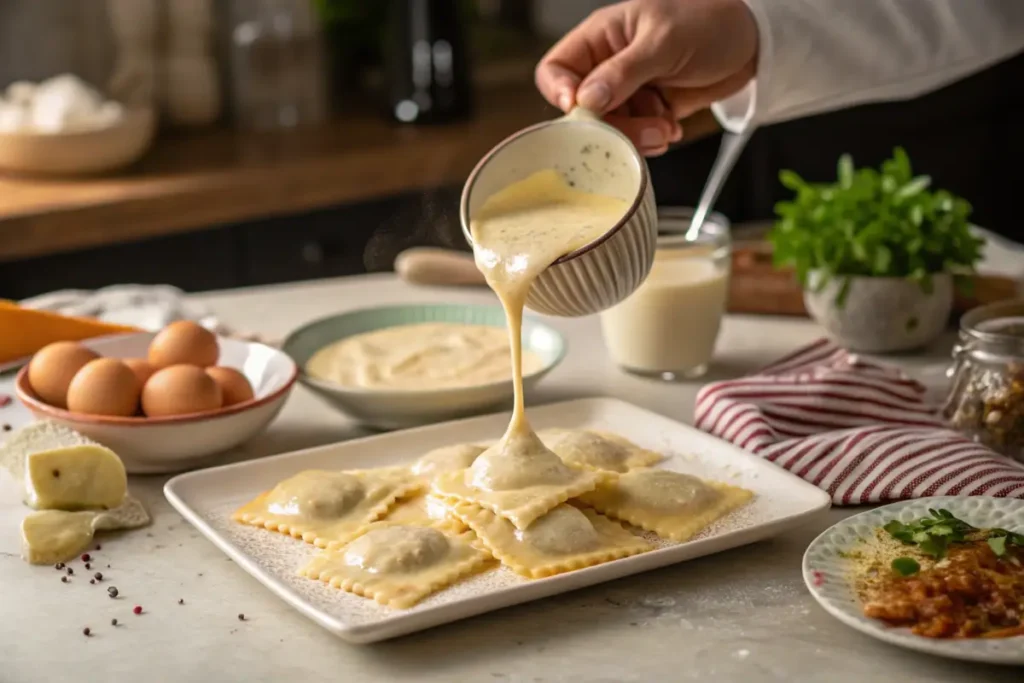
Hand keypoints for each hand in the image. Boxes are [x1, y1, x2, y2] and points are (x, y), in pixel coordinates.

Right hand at [535, 0, 758, 155]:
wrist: (754, 42)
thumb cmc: (709, 21)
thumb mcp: (664, 41)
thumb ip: (623, 71)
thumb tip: (585, 101)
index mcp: (601, 37)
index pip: (556, 69)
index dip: (560, 93)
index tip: (583, 111)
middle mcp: (608, 66)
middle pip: (583, 110)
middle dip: (612, 126)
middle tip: (645, 129)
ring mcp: (628, 91)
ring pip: (610, 129)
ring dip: (636, 137)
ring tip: (666, 128)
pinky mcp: (648, 111)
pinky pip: (635, 136)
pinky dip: (652, 139)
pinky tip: (673, 128)